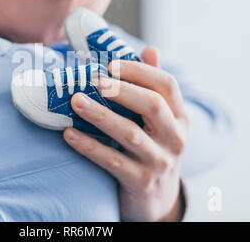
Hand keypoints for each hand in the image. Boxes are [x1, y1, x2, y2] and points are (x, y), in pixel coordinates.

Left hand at [63, 47, 188, 221]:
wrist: (158, 200)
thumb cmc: (152, 149)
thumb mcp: (160, 122)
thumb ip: (153, 88)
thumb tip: (151, 49)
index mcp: (179, 117)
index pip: (167, 85)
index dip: (140, 70)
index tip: (112, 63)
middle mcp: (175, 138)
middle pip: (153, 106)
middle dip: (122, 90)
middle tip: (95, 79)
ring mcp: (160, 161)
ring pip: (130, 134)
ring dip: (100, 115)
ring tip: (76, 101)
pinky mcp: (141, 182)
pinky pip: (113, 162)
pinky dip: (90, 147)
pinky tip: (69, 134)